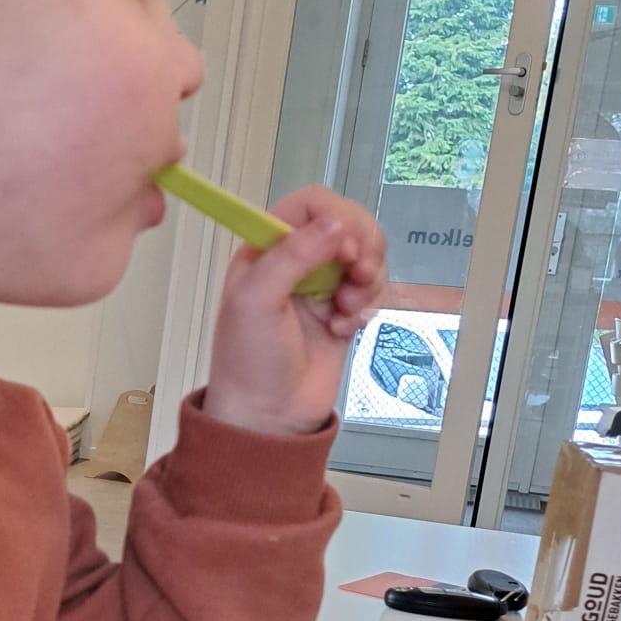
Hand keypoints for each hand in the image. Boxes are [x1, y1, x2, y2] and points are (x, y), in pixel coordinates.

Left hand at [203, 186, 386, 435]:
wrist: (268, 415)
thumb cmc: (247, 363)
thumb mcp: (256, 301)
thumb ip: (292, 256)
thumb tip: (334, 224)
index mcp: (265, 250)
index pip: (309, 204)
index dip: (335, 217)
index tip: (343, 246)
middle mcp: (295, 263)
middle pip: (347, 223)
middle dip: (362, 245)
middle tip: (356, 272)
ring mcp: (321, 286)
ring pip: (366, 255)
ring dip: (367, 278)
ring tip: (346, 306)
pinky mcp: (343, 310)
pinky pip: (372, 288)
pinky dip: (368, 304)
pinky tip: (344, 325)